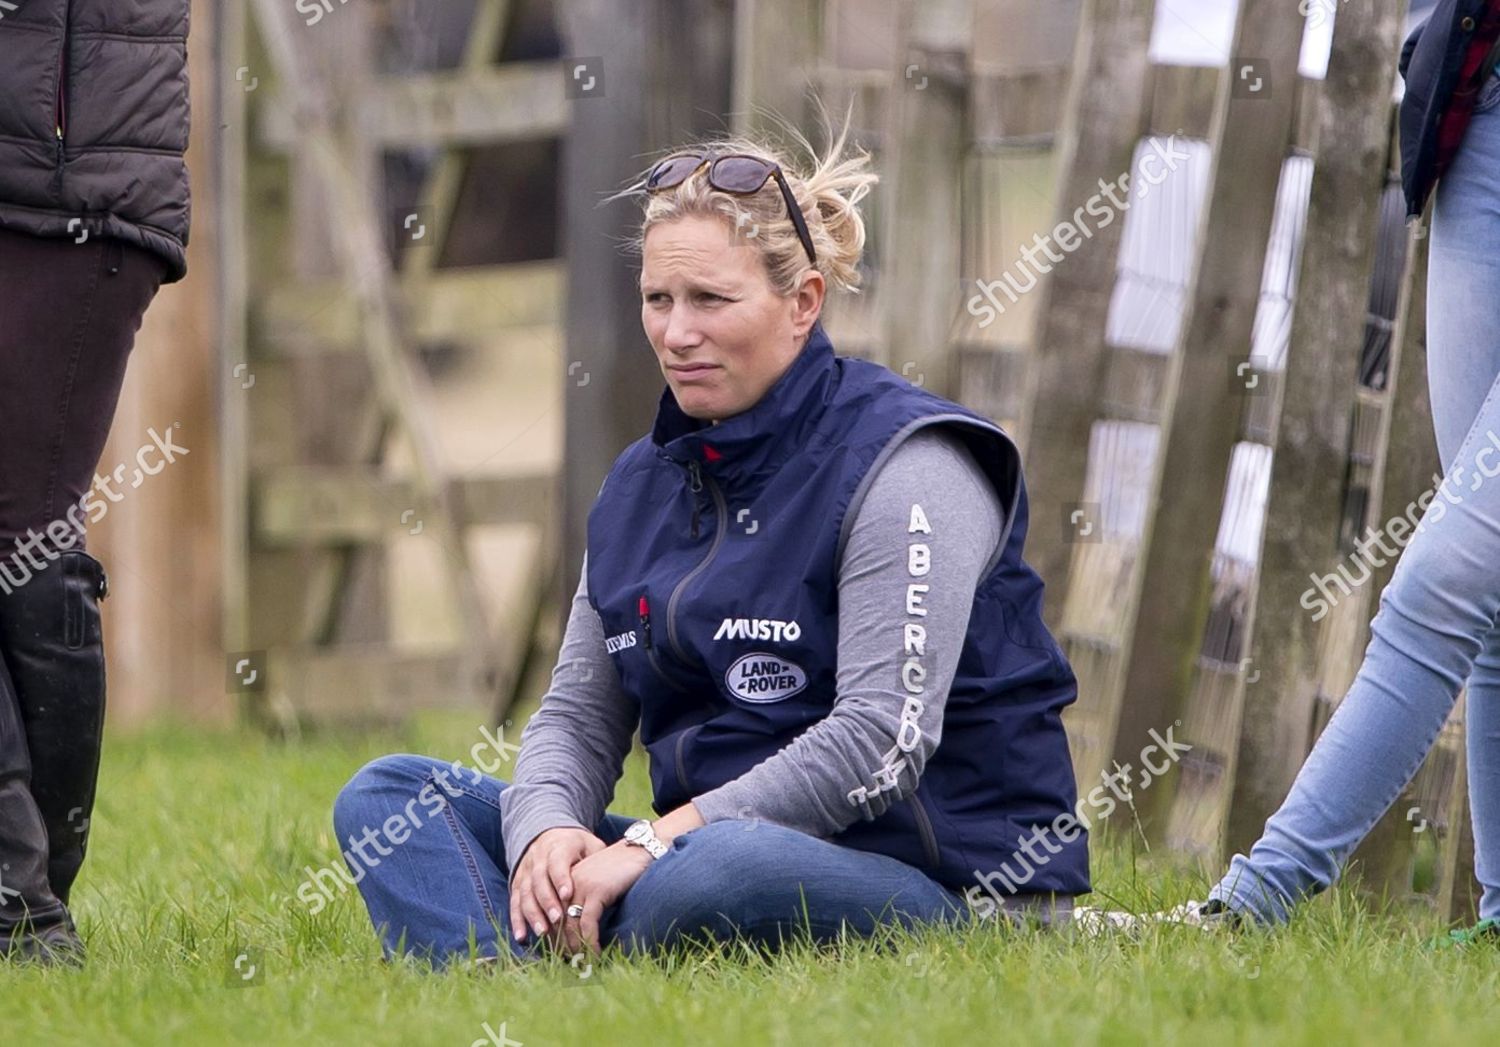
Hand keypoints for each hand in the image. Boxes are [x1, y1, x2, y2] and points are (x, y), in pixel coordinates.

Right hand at [509, 827, 605, 943]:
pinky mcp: (517, 883)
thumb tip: (612, 877)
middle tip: (557, 919)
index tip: (568, 895)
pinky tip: (522, 937)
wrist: (550, 836)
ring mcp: (525, 871)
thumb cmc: (578, 847)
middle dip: (547, 901)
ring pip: (526, 893)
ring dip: (533, 914)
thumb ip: (597, 860)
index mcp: (559, 846)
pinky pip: (515, 902)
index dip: (561, 878)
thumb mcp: (590, 845)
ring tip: (542, 932)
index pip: (558, 861)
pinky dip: (517, 921)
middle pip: (539, 879)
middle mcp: (538, 858)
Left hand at [551, 841, 653, 956]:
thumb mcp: (598, 886)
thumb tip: (580, 933)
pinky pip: (588, 924)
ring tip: (584, 964)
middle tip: (573, 965)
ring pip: (570, 926)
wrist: (640, 850)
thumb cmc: (622, 871)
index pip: (552, 916)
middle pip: (557, 924)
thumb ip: (585, 902)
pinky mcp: (596, 891)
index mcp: (564, 882)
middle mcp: (567, 883)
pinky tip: (596, 954)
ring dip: (577, 949)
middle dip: (563, 948)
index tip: (562, 956)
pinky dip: (590, 942)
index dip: (554, 939)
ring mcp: (580, 886)